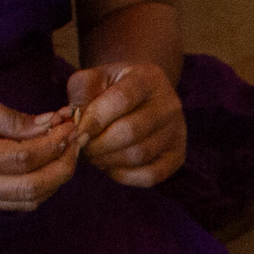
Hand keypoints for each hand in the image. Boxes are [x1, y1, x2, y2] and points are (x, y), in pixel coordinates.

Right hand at [0, 83, 84, 210]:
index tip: (71, 123)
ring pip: (28, 202)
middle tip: (77, 139)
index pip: (23, 159)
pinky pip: (15, 202)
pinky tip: (45, 160)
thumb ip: (9, 117)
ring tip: (66, 149)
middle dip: (63, 165)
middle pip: (32, 189)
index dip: (54, 143)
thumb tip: (50, 125)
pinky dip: (38, 185)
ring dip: (55, 178)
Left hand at [70, 59, 188, 187]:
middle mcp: (169, 103)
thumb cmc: (108, 89)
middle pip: (130, 131)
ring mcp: (177, 131)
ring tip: (92, 155)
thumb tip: (76, 124)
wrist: (138, 99)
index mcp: (148, 77)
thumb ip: (80, 96)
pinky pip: (149, 175)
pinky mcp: (177, 155)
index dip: (94, 119)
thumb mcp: (91, 81)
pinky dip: (123, 176)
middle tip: (80, 147)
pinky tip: (109, 165)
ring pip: (139, 155)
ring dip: (107, 160)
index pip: (121, 99)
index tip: (76, 132)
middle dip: (97, 145)